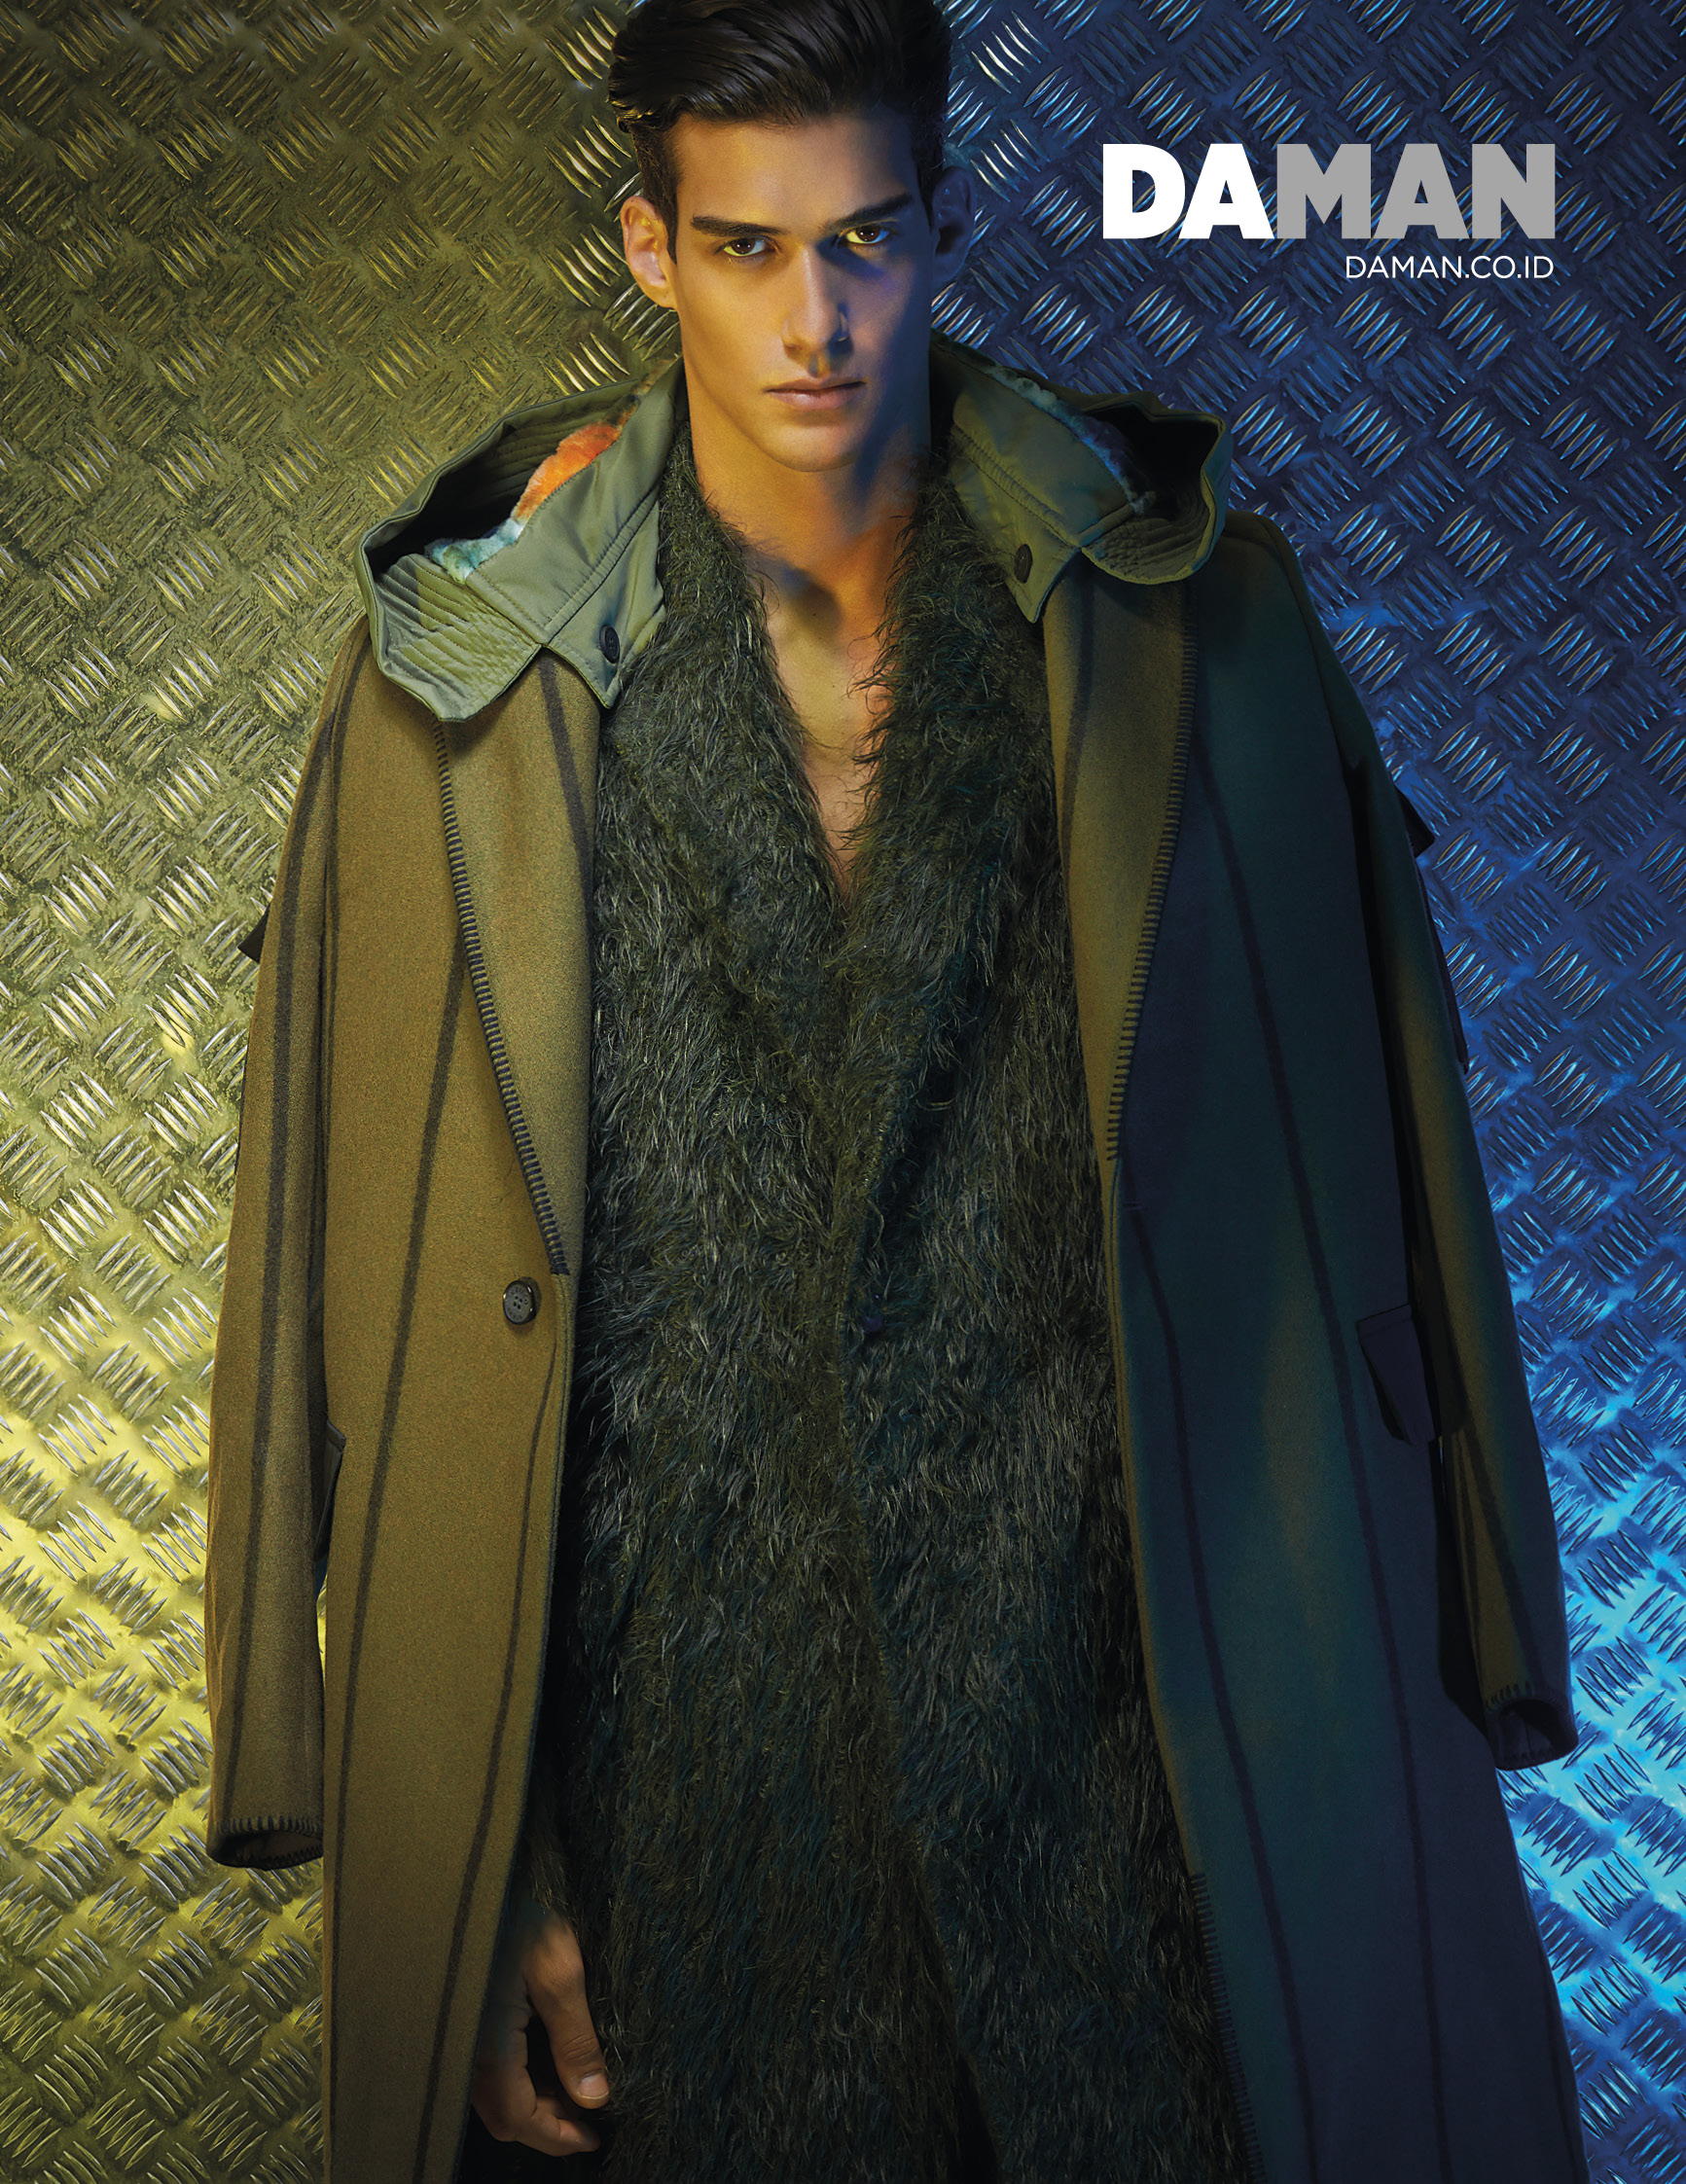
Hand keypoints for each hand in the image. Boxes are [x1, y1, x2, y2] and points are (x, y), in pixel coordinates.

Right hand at [470, 1899, 611, 2156]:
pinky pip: (485, 2074)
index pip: (521, 2119)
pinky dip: (516, 2083)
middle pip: (504, 2117)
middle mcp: (467, 2053)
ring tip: (573, 2089)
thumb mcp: (559, 1971)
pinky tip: (543, 2064)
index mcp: (491, 2046)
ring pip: (493, 2099)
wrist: (469, 1883)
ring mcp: (460, 2041)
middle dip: (547, 2125)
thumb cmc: (513, 1918)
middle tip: (588, 2117)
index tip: (593, 2137)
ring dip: (532, 2105)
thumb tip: (595, 2096)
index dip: (558, 2136)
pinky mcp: (461, 2025)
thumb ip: (576, 2038)